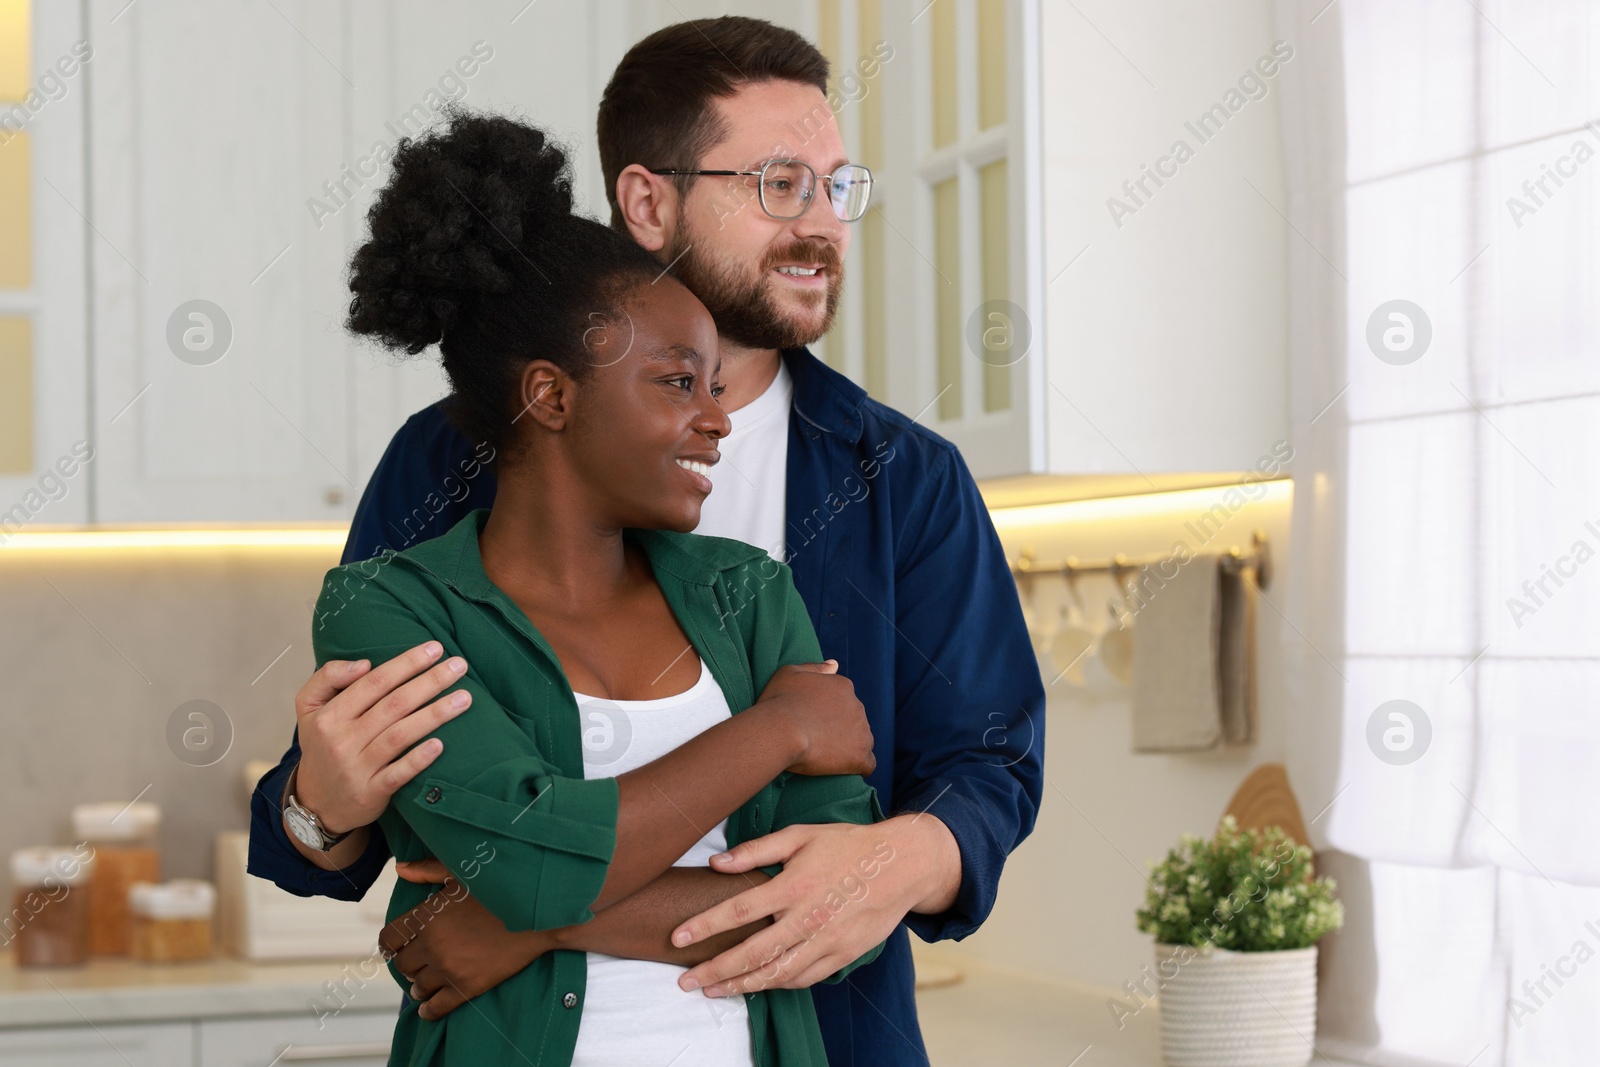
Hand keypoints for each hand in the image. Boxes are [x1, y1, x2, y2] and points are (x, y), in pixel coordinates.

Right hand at [294, 642, 470, 834]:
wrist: (316, 802)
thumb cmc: (323, 745)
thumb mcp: (309, 708)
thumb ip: (328, 677)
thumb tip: (364, 664)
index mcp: (330, 716)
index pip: (374, 683)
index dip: (406, 664)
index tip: (434, 648)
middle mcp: (343, 740)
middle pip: (394, 705)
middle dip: (430, 682)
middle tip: (459, 666)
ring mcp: (357, 768)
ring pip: (400, 736)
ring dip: (435, 715)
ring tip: (464, 698)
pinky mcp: (370, 793)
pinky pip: (398, 774)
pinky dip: (418, 759)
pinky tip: (440, 745)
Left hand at [380, 859, 548, 1020]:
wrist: (537, 914)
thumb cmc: (499, 888)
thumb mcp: (462, 872)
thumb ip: (428, 870)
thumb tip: (401, 869)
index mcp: (427, 916)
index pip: (391, 938)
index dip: (390, 944)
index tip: (395, 947)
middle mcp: (432, 944)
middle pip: (403, 965)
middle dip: (408, 964)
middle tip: (418, 963)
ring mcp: (449, 968)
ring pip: (418, 987)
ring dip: (419, 985)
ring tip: (425, 983)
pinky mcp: (467, 986)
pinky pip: (437, 1007)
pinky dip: (429, 1011)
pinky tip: (429, 1009)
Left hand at [670, 815, 960, 995]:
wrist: (902, 864)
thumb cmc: (848, 844)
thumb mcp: (802, 834)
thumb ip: (758, 849)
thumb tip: (717, 862)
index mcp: (794, 884)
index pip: (740, 911)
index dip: (705, 926)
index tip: (677, 938)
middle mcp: (809, 917)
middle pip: (753, 954)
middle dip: (715, 971)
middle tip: (685, 982)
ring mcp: (827, 940)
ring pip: (777, 974)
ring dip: (741, 986)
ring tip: (713, 991)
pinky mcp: (842, 955)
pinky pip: (803, 978)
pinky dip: (776, 985)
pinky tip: (756, 985)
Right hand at [757, 662, 874, 777]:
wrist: (781, 730)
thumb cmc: (779, 701)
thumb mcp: (790, 673)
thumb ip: (815, 668)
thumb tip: (835, 665)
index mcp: (843, 687)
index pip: (843, 701)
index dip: (828, 714)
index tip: (812, 722)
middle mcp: (857, 707)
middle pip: (853, 720)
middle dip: (839, 729)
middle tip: (815, 740)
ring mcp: (862, 732)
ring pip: (862, 741)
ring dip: (848, 747)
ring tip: (825, 757)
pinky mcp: (860, 756)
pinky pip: (868, 764)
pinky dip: (858, 767)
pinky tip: (844, 770)